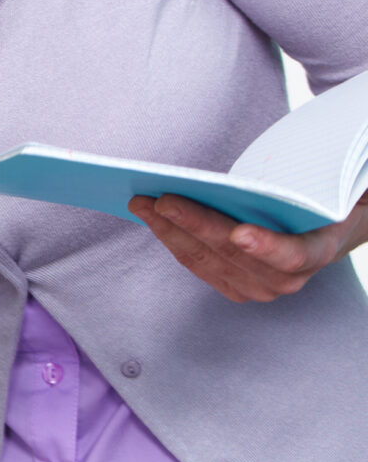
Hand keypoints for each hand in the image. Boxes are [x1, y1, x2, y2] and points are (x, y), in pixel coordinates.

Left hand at [133, 192, 367, 302]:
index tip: (239, 233)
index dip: (267, 246)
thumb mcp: (321, 188)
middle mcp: (288, 278)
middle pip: (232, 252)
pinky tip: (150, 216)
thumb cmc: (318, 200)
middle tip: (161, 200)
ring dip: (169, 230)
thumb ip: (301, 187)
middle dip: (193, 223)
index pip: (293, 254)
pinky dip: (171, 238)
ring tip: (141, 202)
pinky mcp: (233, 287)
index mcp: (319, 250)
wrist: (321, 230)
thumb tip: (263, 173)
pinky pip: (195, 262)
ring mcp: (258, 288)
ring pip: (205, 259)